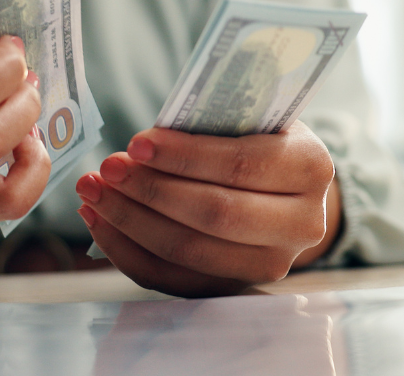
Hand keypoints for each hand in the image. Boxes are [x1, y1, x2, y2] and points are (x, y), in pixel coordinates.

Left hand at [75, 121, 339, 297]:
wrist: (284, 187)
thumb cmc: (256, 137)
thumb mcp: (251, 115)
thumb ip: (213, 120)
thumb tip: (144, 142)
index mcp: (310, 168)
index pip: (241, 166)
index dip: (185, 157)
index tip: (136, 143)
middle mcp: (302, 224)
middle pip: (215, 215)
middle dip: (151, 191)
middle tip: (107, 169)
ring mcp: (271, 264)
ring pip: (189, 252)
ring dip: (130, 221)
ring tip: (93, 192)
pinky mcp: (235, 287)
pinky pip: (172, 278)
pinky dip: (128, 251)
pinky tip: (100, 220)